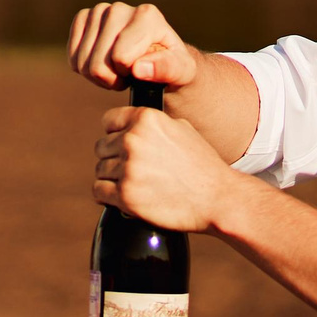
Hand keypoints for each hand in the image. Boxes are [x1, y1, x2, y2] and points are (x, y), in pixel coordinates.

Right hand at [69, 2, 204, 92]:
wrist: (158, 56)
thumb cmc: (172, 66)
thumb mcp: (181, 72)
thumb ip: (166, 69)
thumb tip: (138, 68)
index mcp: (147, 15)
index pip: (120, 57)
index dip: (127, 74)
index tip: (141, 72)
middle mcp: (121, 7)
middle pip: (98, 63)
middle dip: (111, 79)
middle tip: (127, 76)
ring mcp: (99, 10)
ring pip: (82, 63)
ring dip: (98, 76)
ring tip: (117, 71)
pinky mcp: (83, 17)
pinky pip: (72, 56)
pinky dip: (83, 68)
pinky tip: (101, 64)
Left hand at [93, 104, 241, 231]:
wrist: (217, 198)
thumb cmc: (202, 165)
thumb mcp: (181, 128)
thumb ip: (153, 124)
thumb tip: (130, 124)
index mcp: (146, 119)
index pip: (109, 121)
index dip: (116, 134)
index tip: (125, 146)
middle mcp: (133, 139)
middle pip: (101, 147)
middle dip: (115, 159)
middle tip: (136, 170)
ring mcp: (128, 168)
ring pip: (100, 170)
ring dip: (113, 179)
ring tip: (136, 184)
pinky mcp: (125, 195)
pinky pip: (98, 191)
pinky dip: (108, 196)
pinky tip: (125, 196)